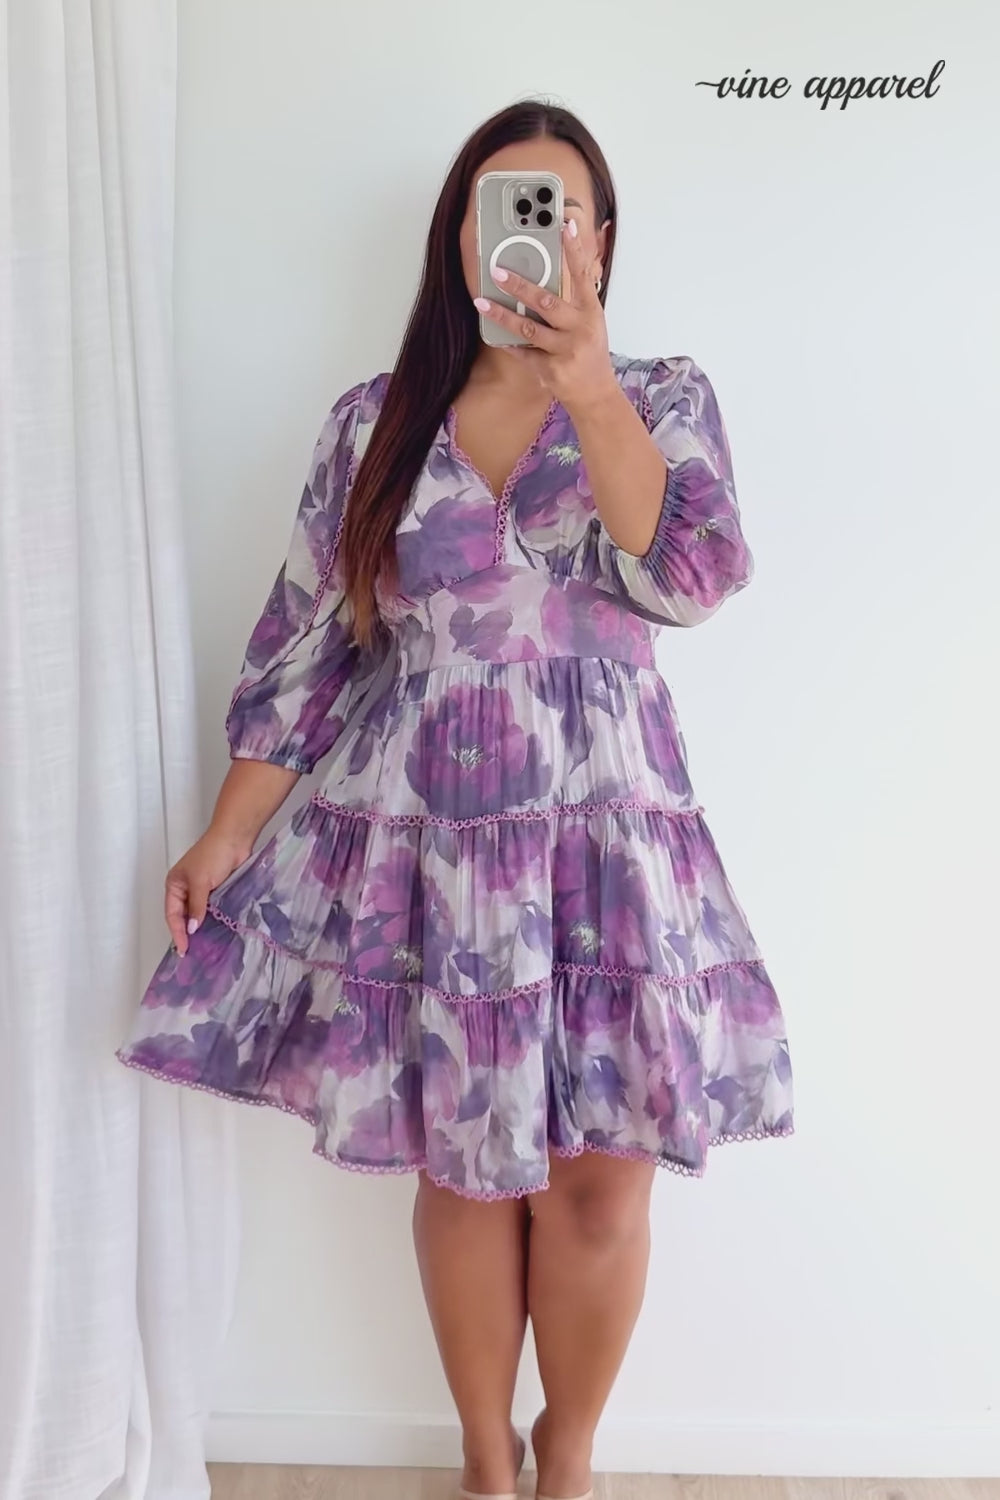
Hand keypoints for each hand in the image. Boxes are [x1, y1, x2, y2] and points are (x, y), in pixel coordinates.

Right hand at [165, 828, 250, 955]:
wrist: (235, 839)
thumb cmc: (213, 855)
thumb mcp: (201, 882)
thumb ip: (197, 907)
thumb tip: (193, 929)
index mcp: (174, 885)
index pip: (172, 914)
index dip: (177, 932)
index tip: (184, 949)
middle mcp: (186, 889)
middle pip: (184, 916)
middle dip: (188, 933)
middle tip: (194, 952)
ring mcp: (202, 890)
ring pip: (198, 914)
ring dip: (201, 928)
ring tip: (206, 947)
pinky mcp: (217, 890)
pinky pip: (212, 910)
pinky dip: (213, 920)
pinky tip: (217, 932)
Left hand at [473, 220, 617, 412]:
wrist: (596, 394)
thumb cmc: (590, 352)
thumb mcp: (590, 322)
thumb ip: (573, 299)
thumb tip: (548, 272)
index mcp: (591, 311)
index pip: (582, 274)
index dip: (574, 248)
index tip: (564, 224)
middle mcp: (580, 329)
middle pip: (546, 301)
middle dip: (520, 285)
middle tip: (497, 270)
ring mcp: (566, 351)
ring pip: (528, 328)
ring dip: (502, 314)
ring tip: (482, 301)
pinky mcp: (551, 370)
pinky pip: (523, 353)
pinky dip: (508, 344)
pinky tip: (495, 335)